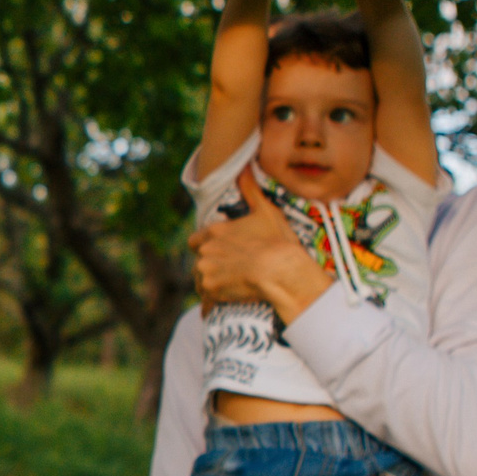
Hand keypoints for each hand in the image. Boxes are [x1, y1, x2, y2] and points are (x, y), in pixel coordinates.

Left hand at [191, 165, 331, 320]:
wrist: (281, 271)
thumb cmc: (277, 241)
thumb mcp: (266, 211)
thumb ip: (251, 191)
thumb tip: (244, 169)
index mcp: (215, 231)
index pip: (195, 241)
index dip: (204, 247)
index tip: (218, 253)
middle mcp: (205, 250)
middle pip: (198, 262)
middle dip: (209, 267)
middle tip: (228, 273)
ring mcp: (206, 271)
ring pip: (200, 281)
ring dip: (210, 284)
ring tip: (228, 289)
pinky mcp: (211, 291)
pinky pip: (206, 299)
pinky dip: (212, 302)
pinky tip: (220, 306)